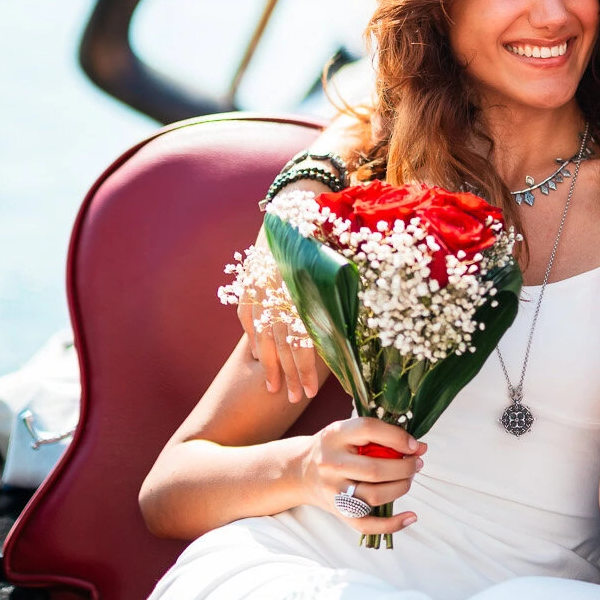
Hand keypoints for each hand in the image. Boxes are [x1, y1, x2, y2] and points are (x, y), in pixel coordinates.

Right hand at [237, 218, 324, 402]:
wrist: (293, 201)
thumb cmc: (325, 231)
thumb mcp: (340, 259)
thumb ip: (342, 294)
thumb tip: (352, 331)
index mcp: (304, 286)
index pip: (304, 336)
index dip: (307, 366)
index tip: (310, 391)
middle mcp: (278, 289)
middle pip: (282, 341)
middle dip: (288, 373)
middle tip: (294, 398)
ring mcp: (259, 286)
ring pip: (262, 333)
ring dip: (268, 364)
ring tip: (274, 389)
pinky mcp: (247, 281)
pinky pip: (248, 316)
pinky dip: (252, 338)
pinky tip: (257, 358)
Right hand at [295, 417, 425, 536]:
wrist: (300, 471)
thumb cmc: (333, 447)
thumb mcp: (348, 431)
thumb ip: (379, 435)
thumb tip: (419, 447)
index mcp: (335, 435)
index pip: (369, 430)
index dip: (397, 437)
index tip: (414, 445)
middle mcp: (331, 463)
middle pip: (376, 469)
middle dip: (405, 468)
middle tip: (416, 464)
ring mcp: (333, 490)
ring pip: (375, 495)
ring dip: (401, 488)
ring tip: (409, 479)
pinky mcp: (338, 511)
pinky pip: (366, 524)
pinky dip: (392, 524)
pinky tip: (410, 516)